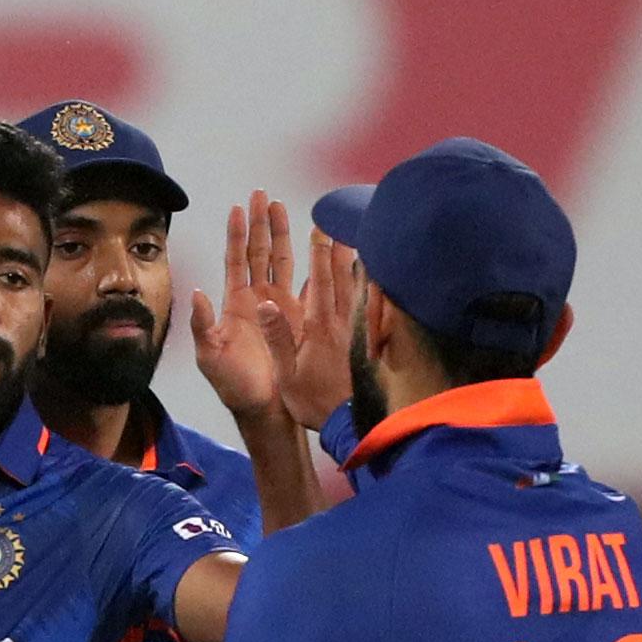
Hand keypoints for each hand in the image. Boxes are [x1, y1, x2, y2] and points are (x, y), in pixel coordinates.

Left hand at [191, 190, 294, 424]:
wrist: (263, 406)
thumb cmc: (232, 384)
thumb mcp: (210, 355)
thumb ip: (202, 324)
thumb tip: (197, 293)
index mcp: (233, 303)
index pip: (235, 259)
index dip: (236, 233)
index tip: (237, 206)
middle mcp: (255, 298)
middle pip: (259, 250)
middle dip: (260, 222)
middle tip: (262, 193)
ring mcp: (277, 306)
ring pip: (281, 260)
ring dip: (282, 233)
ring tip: (282, 205)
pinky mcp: (298, 317)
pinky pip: (305, 283)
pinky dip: (312, 262)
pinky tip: (318, 243)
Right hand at [259, 228, 358, 431]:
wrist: (347, 424)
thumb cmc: (312, 401)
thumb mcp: (286, 373)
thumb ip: (276, 336)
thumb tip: (265, 304)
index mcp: (317, 327)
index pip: (319, 280)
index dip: (318, 252)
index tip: (320, 226)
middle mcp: (340, 322)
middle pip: (341, 275)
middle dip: (338, 245)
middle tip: (341, 218)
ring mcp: (355, 329)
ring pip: (357, 285)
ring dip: (355, 258)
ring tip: (358, 234)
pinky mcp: (364, 339)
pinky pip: (370, 304)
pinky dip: (372, 283)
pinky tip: (376, 271)